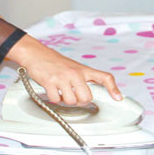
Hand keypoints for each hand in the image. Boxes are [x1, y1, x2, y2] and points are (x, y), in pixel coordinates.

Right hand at [7, 34, 121, 104]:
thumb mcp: (73, 66)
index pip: (104, 77)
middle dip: (79, 101)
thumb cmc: (54, 61)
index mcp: (83, 69)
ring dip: (65, 100)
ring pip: (71, 101)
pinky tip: (51, 90)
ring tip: (60, 91)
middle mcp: (75, 73)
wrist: (35, 53)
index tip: (118, 98)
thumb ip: (83, 78)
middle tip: (72, 95)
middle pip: (86, 98)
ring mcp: (63, 78)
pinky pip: (56, 100)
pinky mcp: (50, 82)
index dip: (113, 88)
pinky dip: (53, 99)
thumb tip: (89, 93)